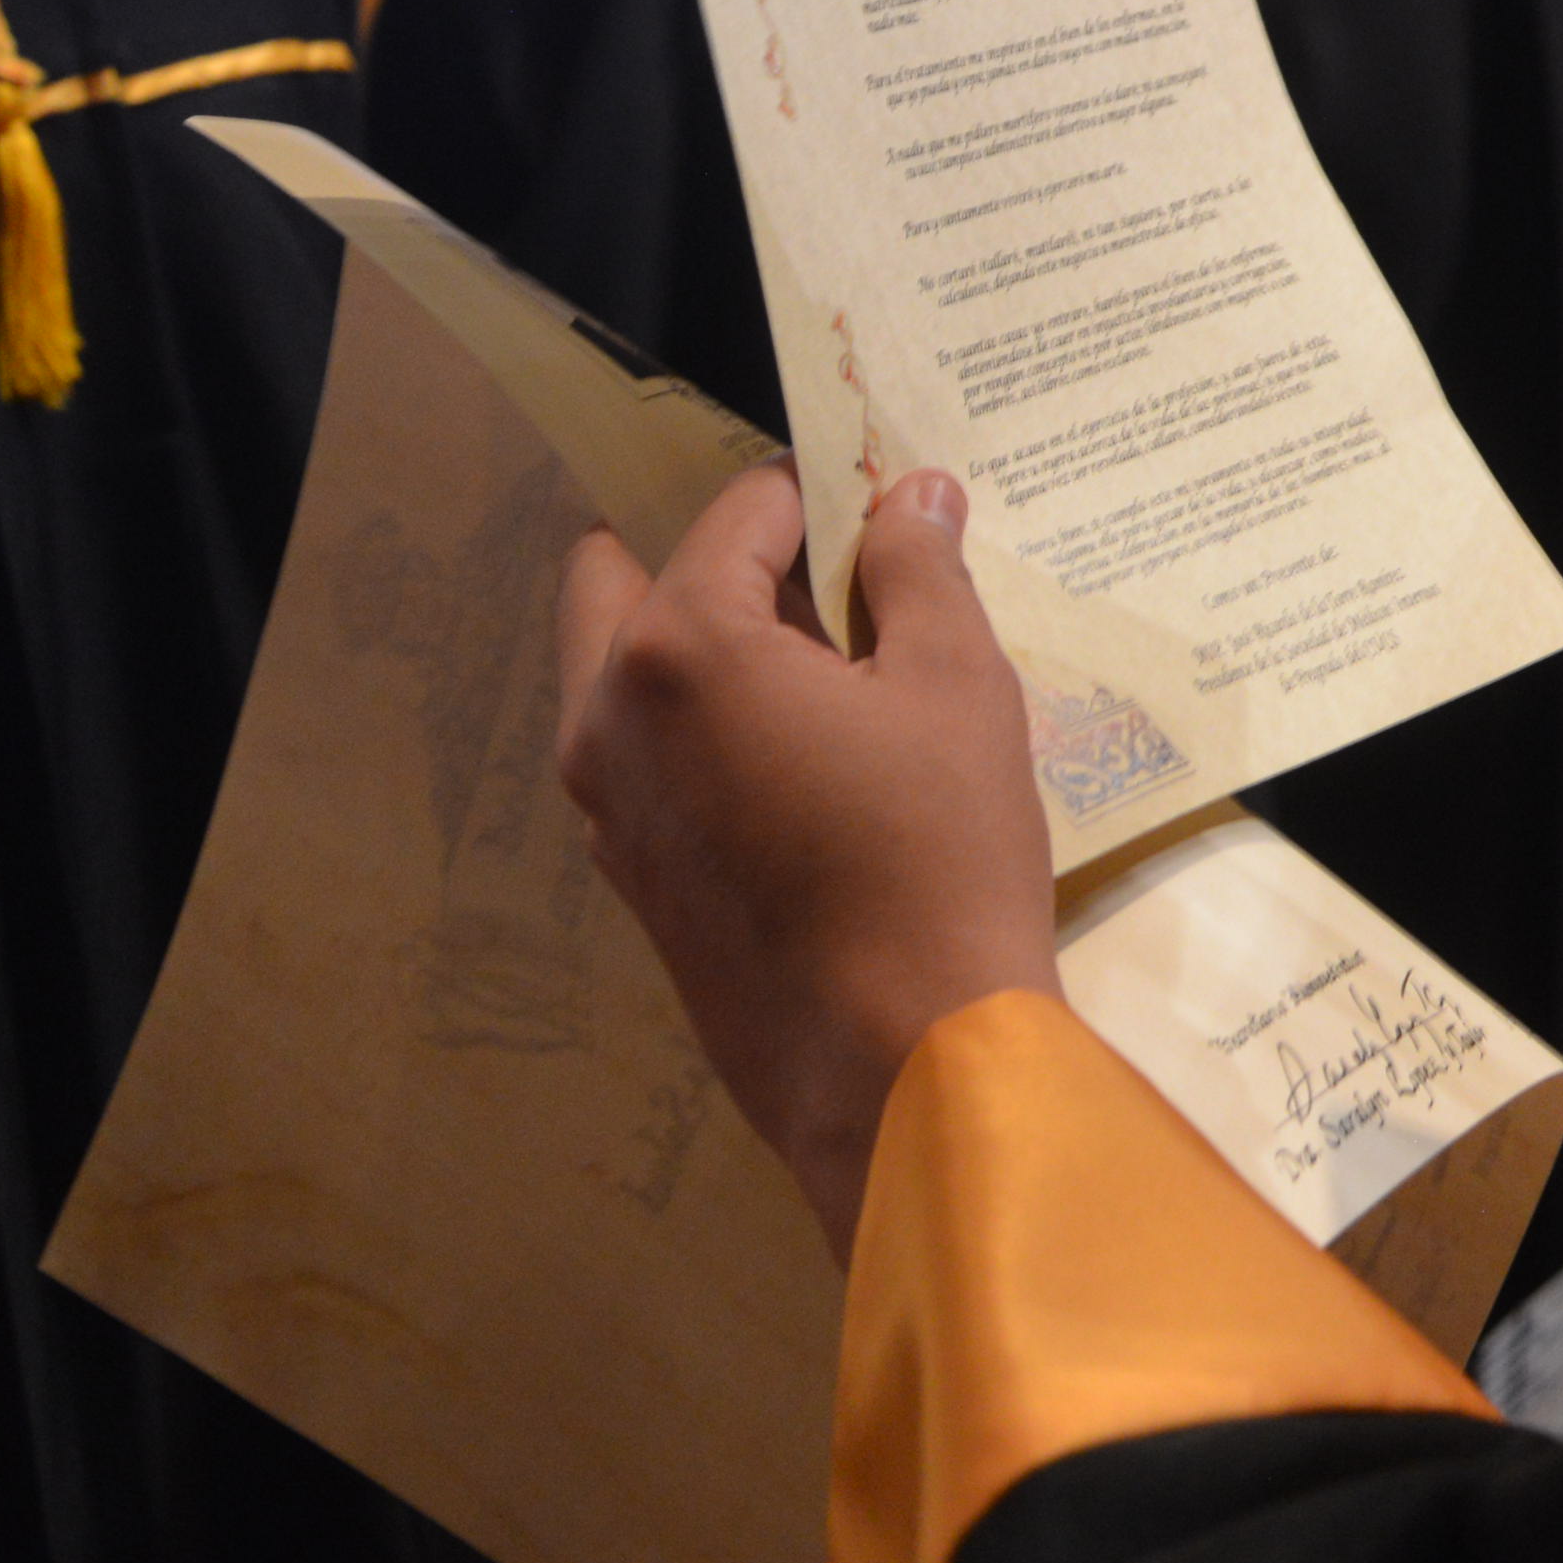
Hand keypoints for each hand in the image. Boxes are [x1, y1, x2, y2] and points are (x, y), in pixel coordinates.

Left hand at [554, 465, 1059, 1255]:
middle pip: (630, 581)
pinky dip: (705, 735)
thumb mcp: (955, 685)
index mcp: (679, 647)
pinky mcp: (633, 883)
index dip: (822, 498)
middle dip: (721, 561)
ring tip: (835, 675)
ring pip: (627, 677)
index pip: (741, 515)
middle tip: (832, 584)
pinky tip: (812, 766)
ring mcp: (607, 812)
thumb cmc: (936, 858)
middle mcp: (609, 720)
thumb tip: (910, 497)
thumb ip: (920, 570)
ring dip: (705, 649)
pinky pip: (648, 765)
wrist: (899, 1065)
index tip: (885, 513)